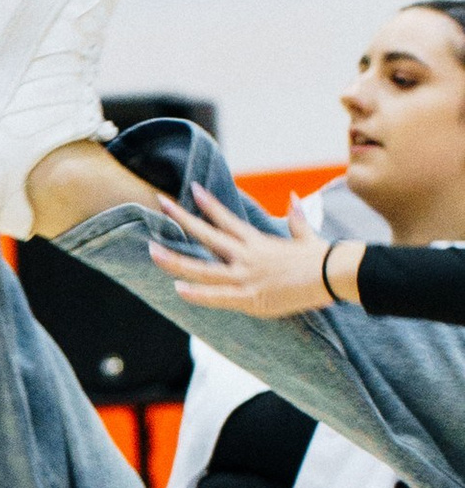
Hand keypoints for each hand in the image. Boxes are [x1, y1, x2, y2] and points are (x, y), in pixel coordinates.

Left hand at [147, 190, 336, 321]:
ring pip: (204, 268)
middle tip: (161, 203)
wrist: (334, 274)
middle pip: (208, 235)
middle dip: (182, 219)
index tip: (193, 190)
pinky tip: (178, 290)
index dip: (209, 205)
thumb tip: (294, 198)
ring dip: (177, 260)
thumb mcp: (307, 236)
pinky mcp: (251, 297)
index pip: (227, 220)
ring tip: (153, 251)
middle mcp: (247, 256)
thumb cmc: (323, 258)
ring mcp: (246, 276)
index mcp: (258, 242)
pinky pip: (219, 296)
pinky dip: (198, 294)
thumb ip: (296, 219)